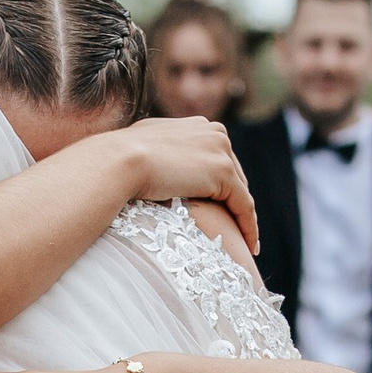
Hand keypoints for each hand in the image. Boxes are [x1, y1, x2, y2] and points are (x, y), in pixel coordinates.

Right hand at [121, 118, 260, 254]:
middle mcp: (215, 133)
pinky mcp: (224, 173)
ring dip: (244, 218)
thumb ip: (160, 149)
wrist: (120, 161)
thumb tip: (152, 159)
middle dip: (234, 202)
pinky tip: (251, 247)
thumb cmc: (121, 159)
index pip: (217, 159)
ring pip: (240, 191)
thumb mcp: (144, 146)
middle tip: (235, 229)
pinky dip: (249, 227)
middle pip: (233, 174)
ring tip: (246, 243)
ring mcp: (221, 151)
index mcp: (198, 126)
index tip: (221, 207)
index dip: (220, 186)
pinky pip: (244, 205)